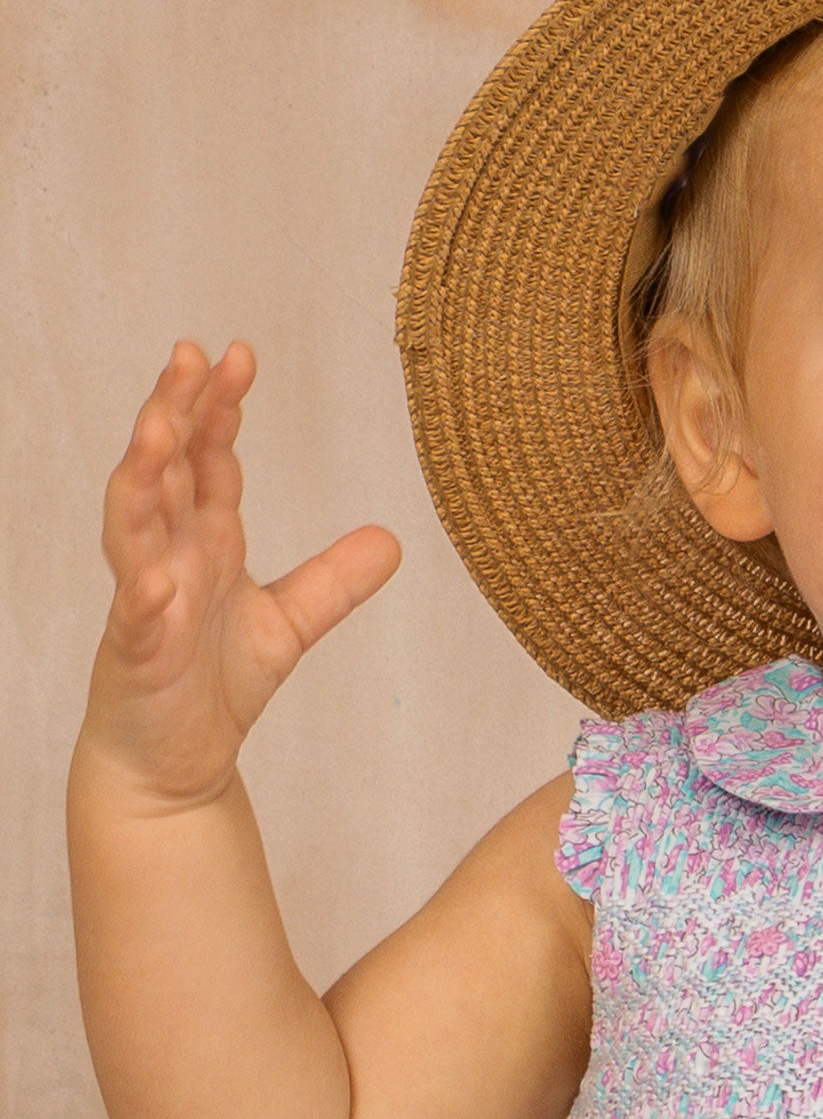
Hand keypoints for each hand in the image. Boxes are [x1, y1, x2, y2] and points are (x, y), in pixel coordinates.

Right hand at [82, 341, 401, 806]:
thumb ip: (332, 581)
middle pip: (166, 471)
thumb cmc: (212, 686)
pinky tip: (159, 574)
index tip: (239, 356)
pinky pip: (137, 618)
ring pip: (134, 526)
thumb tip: (391, 539)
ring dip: (144, 476)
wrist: (174, 763)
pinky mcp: (136, 656)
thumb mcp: (289, 624)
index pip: (208, 460)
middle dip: (174, 411)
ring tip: (159, 428)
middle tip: (189, 355)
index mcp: (204, 542)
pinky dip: (145, 594)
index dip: (220, 408)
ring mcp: (146, 602)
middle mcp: (168, 557)